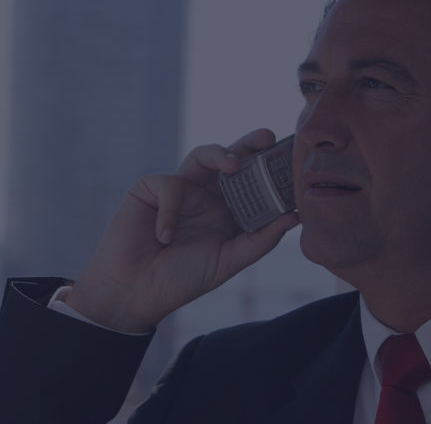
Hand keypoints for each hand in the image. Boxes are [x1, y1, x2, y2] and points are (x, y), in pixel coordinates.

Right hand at [64, 129, 300, 332]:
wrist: (135, 293)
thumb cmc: (181, 280)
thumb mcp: (227, 262)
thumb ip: (259, 240)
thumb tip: (295, 217)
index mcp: (226, 212)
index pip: (252, 183)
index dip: (269, 171)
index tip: (292, 161)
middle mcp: (205, 196)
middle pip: (230, 160)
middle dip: (248, 144)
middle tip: (267, 136)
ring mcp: (179, 190)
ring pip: (200, 156)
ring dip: (218, 154)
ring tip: (233, 165)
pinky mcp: (149, 189)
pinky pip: (168, 185)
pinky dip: (170, 210)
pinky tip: (164, 236)